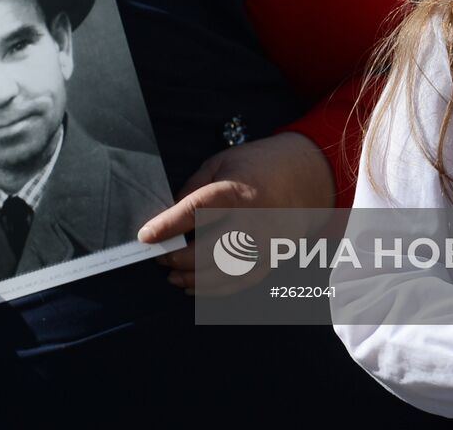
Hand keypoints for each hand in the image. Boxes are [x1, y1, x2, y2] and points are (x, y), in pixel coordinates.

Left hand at [137, 132, 335, 288]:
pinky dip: (215, 289)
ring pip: (224, 272)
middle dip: (178, 258)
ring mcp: (267, 243)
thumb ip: (194, 187)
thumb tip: (168, 213)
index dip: (167, 226)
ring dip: (193, 279)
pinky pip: (241, 282)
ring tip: (173, 277)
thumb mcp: (222, 162)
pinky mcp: (274, 258)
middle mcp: (254, 220)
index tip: (145, 236)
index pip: (196, 211)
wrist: (306, 176)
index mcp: (238, 191)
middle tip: (160, 258)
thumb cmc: (258, 166)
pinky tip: (195, 287)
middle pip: (209, 249)